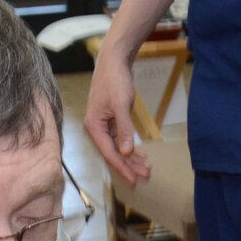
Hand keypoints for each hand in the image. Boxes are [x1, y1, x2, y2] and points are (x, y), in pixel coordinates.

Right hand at [83, 47, 150, 185]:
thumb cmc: (115, 80)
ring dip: (131, 158)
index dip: (122, 167)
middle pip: (113, 153)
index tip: (135, 180)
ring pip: (117, 147)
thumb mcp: (121, 104)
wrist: (114, 60)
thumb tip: (126, 152)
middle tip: (146, 176)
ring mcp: (102, 124)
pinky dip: (130, 147)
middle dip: (130, 165)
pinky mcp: (110, 120)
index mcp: (94, 126)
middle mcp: (96, 128)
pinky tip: (140, 154)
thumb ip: (124, 129)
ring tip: (146, 168)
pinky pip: (119, 139)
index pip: (109, 153)